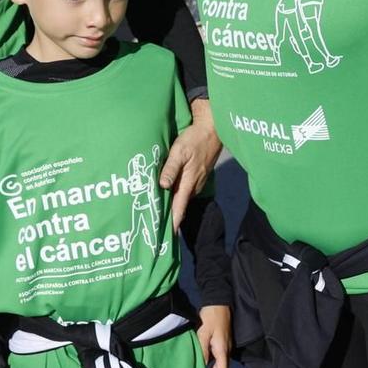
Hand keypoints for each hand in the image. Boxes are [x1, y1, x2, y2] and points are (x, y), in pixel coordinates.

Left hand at [163, 100, 222, 227]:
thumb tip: (162, 186)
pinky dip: (176, 194)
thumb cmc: (195, 140)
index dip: (173, 223)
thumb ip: (171, 168)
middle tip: (154, 227)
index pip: (179, 208)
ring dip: (172, 205)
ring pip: (182, 198)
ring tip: (158, 214)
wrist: (212, 130)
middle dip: (169, 217)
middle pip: (179, 206)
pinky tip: (167, 194)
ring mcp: (196, 182)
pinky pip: (184, 190)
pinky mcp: (197, 176)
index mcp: (189, 183)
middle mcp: (193, 186)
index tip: (167, 238)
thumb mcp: (179, 151)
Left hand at [196, 304, 231, 367]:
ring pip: (221, 366)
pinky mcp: (222, 342)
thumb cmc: (210, 317)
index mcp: (222, 350)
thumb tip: (201, 366)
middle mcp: (226, 350)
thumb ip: (202, 351)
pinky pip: (219, 359)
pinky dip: (213, 367)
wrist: (219, 301)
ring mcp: (225, 346)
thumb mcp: (203, 334)